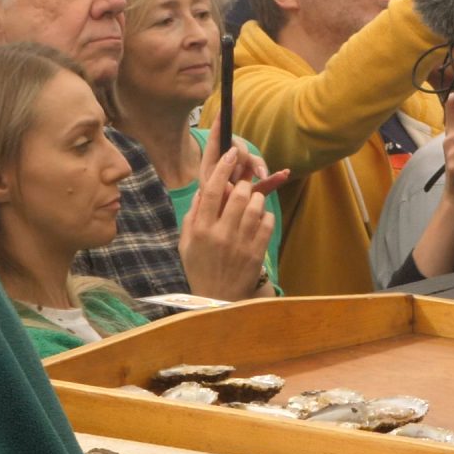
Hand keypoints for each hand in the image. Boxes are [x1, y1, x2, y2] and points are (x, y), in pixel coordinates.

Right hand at [178, 144, 278, 299]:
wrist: (217, 300)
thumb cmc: (199, 268)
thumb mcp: (186, 243)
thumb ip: (193, 216)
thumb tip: (202, 190)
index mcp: (201, 229)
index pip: (211, 190)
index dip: (223, 167)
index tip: (231, 152)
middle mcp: (220, 234)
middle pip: (237, 194)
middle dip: (243, 185)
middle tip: (242, 187)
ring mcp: (240, 244)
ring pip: (255, 206)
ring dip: (256, 198)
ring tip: (252, 202)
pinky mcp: (257, 253)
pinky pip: (267, 223)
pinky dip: (265, 216)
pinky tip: (259, 219)